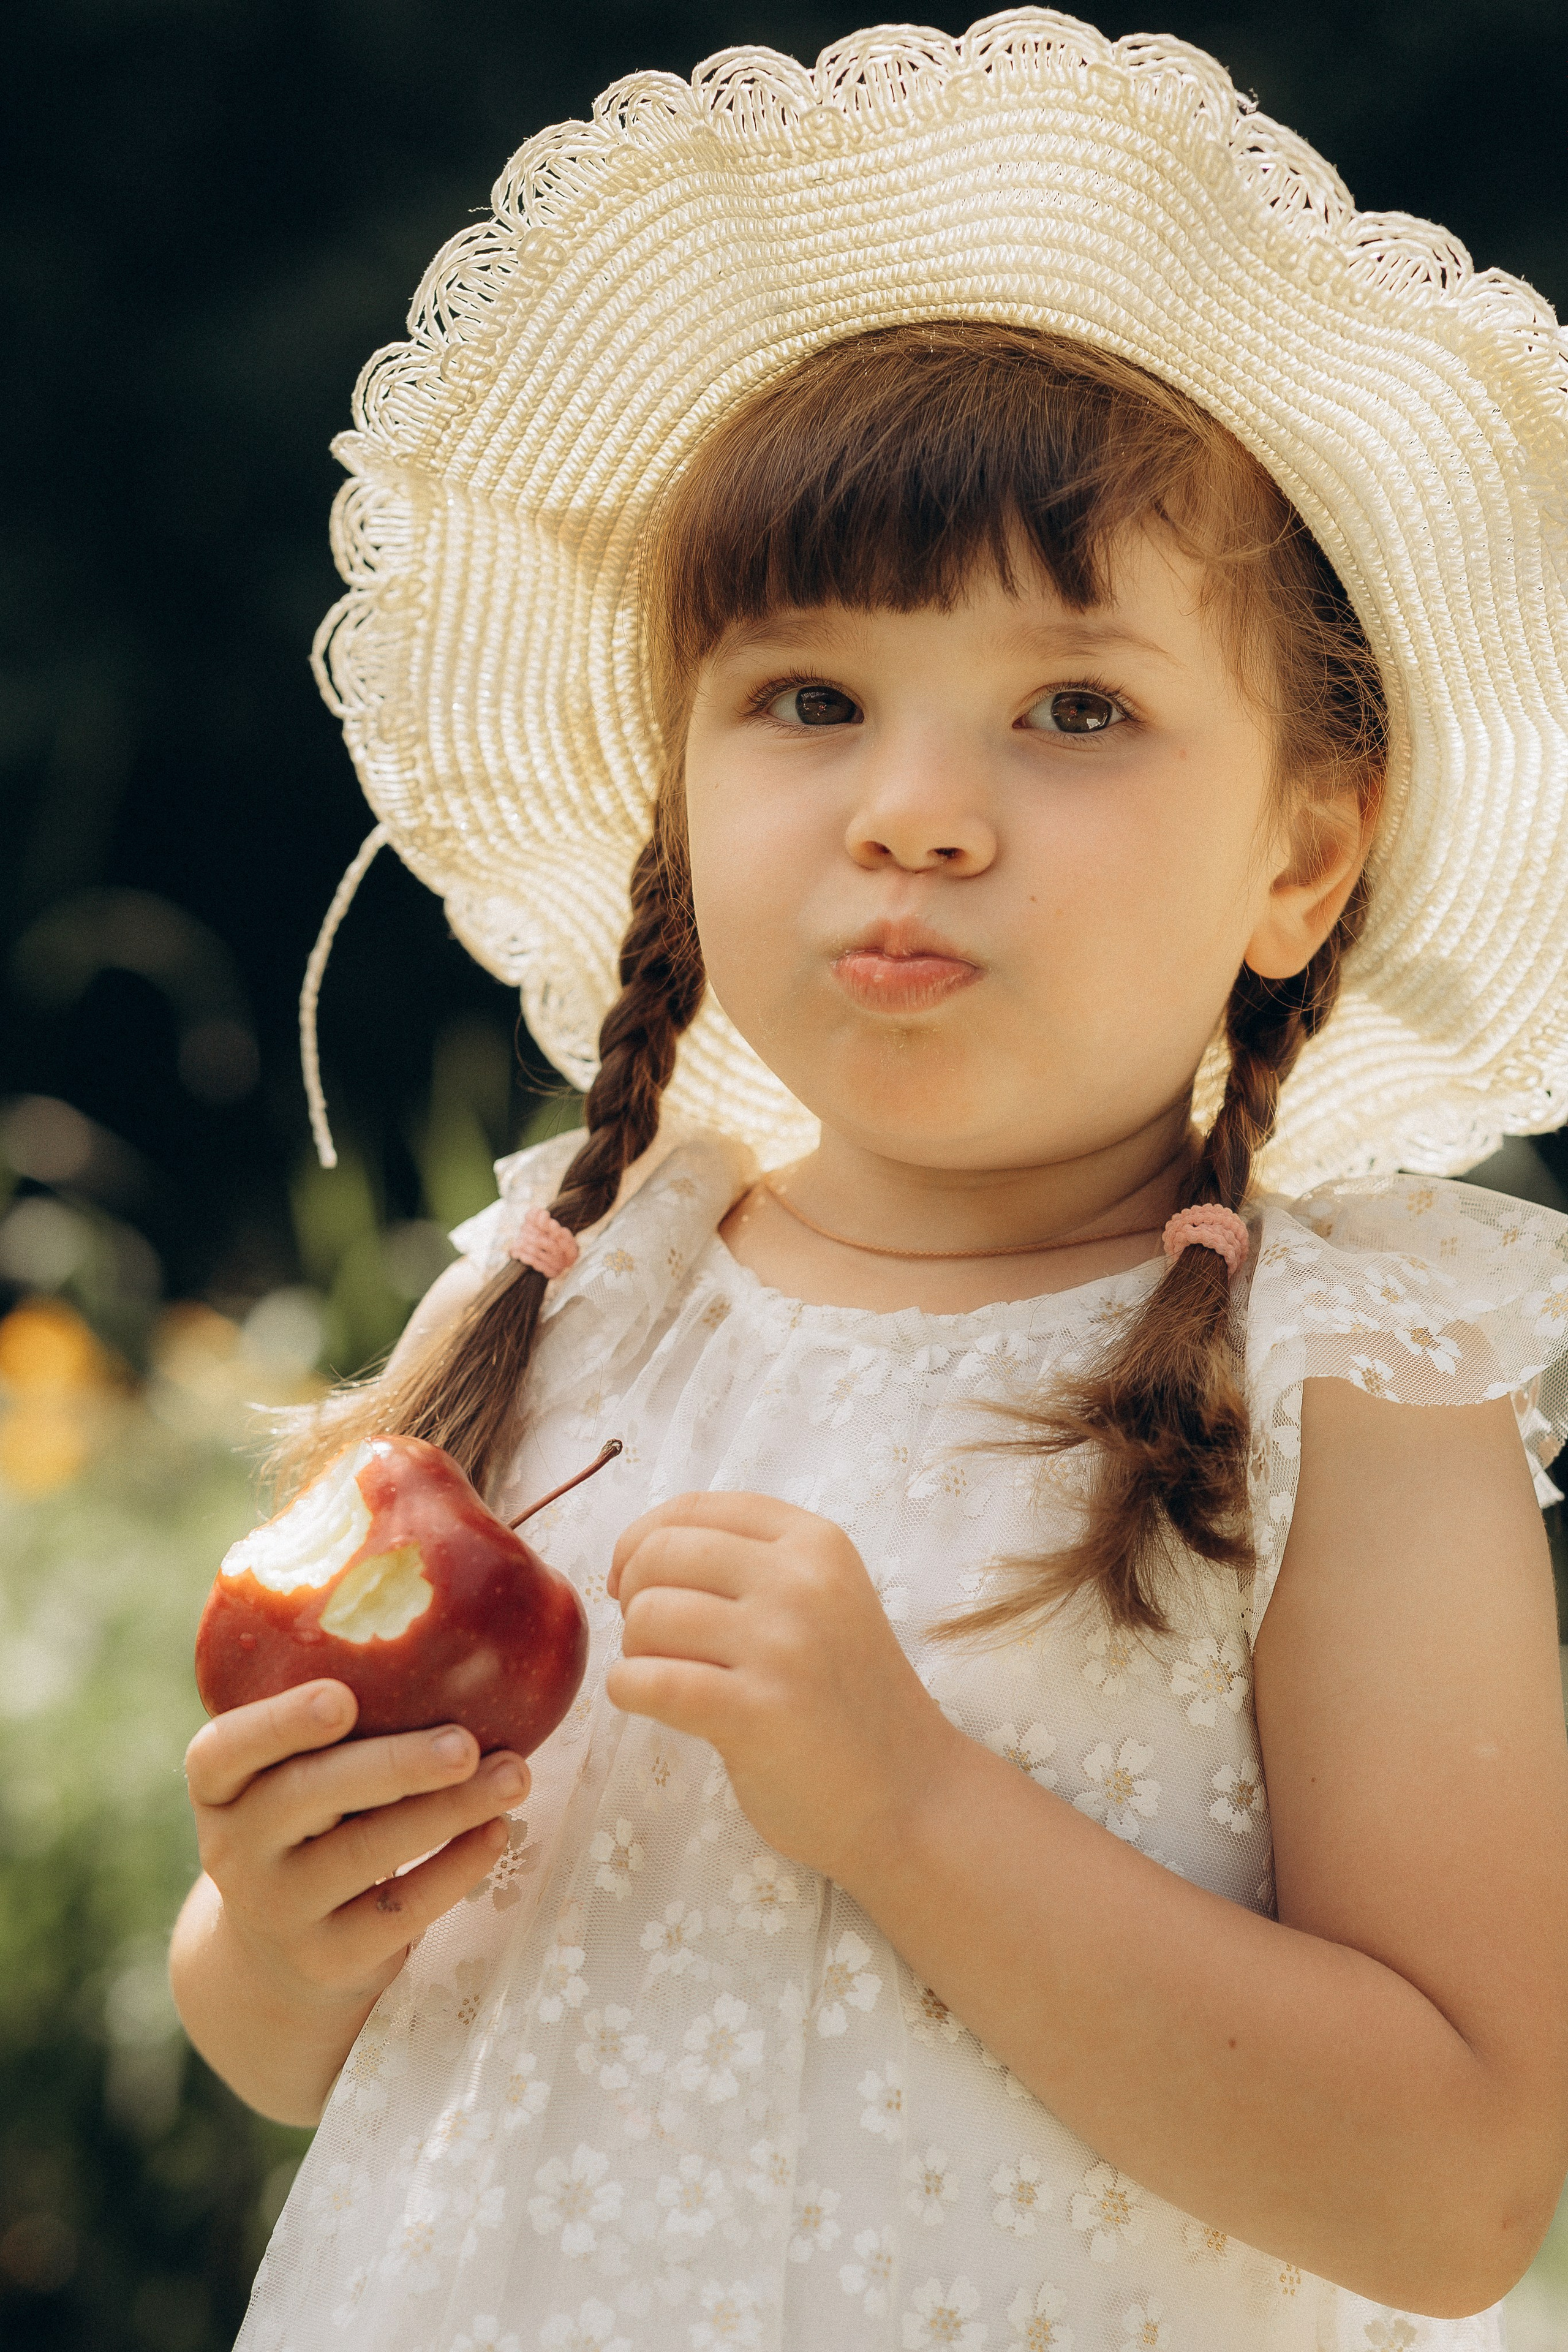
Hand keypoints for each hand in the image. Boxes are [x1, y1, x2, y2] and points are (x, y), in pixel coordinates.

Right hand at [183, 1680, 528, 2013]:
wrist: (277, 1955)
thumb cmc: (310, 1821)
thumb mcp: (291, 1773)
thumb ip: (333, 1713)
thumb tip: (440, 1599)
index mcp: (219, 1785)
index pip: (223, 1751)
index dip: (278, 1723)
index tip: (341, 1699)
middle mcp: (235, 1848)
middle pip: (307, 1798)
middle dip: (394, 1765)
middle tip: (464, 1743)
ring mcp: (277, 1910)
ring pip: (364, 1853)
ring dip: (448, 1811)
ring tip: (514, 1775)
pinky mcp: (328, 1959)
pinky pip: (399, 1911)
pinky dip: (455, 1868)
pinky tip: (496, 1831)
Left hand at [606, 1493, 954, 1884]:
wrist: (911, 1794)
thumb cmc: (846, 1697)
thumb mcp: (821, 1599)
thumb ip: (747, 1562)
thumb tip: (635, 1555)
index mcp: (815, 1542)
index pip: (692, 1508)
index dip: (640, 1541)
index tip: (634, 1582)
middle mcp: (802, 1582)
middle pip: (660, 1555)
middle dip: (634, 1597)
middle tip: (655, 1639)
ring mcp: (782, 1646)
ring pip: (647, 1617)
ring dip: (636, 1651)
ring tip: (671, 1677)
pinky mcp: (756, 1713)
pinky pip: (647, 1681)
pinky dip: (629, 1692)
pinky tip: (651, 1704)